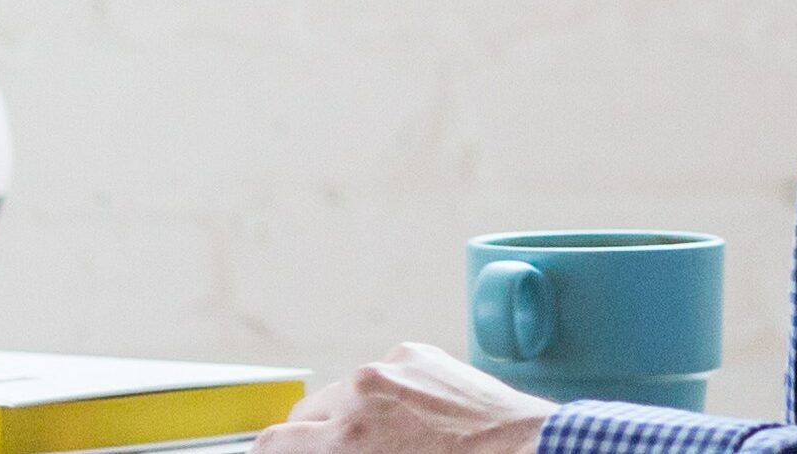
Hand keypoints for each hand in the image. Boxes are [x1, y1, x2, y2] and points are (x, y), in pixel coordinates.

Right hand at [259, 345, 549, 453]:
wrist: (525, 453)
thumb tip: (324, 450)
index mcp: (344, 440)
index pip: (271, 442)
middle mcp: (358, 395)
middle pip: (303, 414)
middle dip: (313, 438)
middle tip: (339, 453)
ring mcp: (388, 368)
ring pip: (344, 393)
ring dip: (352, 415)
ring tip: (390, 440)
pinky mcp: (416, 353)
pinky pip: (383, 375)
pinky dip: (388, 395)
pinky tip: (418, 419)